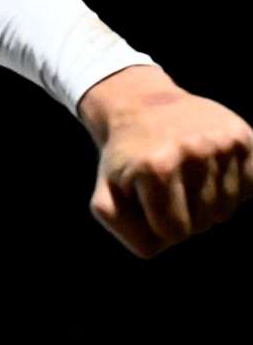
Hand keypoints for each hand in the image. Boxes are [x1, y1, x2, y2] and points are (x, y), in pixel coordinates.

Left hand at [81, 68, 252, 257]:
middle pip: (205, 223)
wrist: (141, 105)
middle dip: (185, 214)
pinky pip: (249, 189)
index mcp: (156, 168)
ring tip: (186, 175)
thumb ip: (121, 226)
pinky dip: (231, 188)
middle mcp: (193, 152)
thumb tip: (165, 239)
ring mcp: (220, 143)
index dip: (161, 224)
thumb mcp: (106, 193)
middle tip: (167, 184)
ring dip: (209, 202)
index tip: (149, 202)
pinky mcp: (242, 136)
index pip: (175, 233)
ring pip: (228, 209)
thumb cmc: (126, 158)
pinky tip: (209, 168)